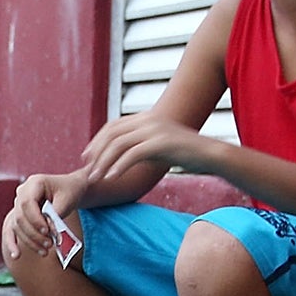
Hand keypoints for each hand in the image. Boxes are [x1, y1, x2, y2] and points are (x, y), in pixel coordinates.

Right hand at [3, 173, 85, 259]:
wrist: (69, 189)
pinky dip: (12, 243)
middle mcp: (22, 193)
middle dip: (34, 233)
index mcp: (34, 183)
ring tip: (46, 251)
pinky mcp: (19, 216)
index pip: (27, 203)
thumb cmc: (70, 192)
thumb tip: (49, 232)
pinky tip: (16, 256)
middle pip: (20, 217)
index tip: (47, 231)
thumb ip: (56, 214)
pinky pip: (11, 230)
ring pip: (17, 226)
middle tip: (50, 244)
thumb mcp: (68, 200)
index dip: (35, 219)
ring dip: (30, 241)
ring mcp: (18, 205)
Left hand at [80, 113, 205, 185]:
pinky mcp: (161, 143)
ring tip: (96, 178)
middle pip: (112, 134)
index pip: (113, 126)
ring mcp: (155, 129)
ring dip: (104, 162)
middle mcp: (148, 119)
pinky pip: (133, 154)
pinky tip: (112, 178)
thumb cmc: (184, 153)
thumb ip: (140, 144)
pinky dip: (120, 166)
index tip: (87, 157)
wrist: (209, 154)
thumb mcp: (158, 144)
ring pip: (119, 144)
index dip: (97, 141)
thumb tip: (122, 155)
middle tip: (87, 170)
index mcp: (145, 117)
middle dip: (96, 153)